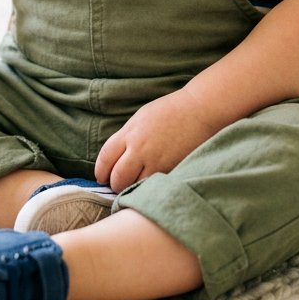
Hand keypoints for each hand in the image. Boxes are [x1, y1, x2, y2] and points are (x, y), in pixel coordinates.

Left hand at [94, 90, 218, 192]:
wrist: (198, 110)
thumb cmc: (169, 111)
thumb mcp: (140, 119)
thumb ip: (127, 137)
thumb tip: (116, 157)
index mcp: (129, 133)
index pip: (105, 158)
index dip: (100, 171)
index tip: (101, 177)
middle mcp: (140, 148)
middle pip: (117, 177)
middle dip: (114, 184)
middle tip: (117, 185)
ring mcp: (156, 161)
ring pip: (135, 186)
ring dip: (132, 189)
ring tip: (134, 186)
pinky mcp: (171, 170)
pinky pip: (153, 185)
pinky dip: (149, 188)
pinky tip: (150, 185)